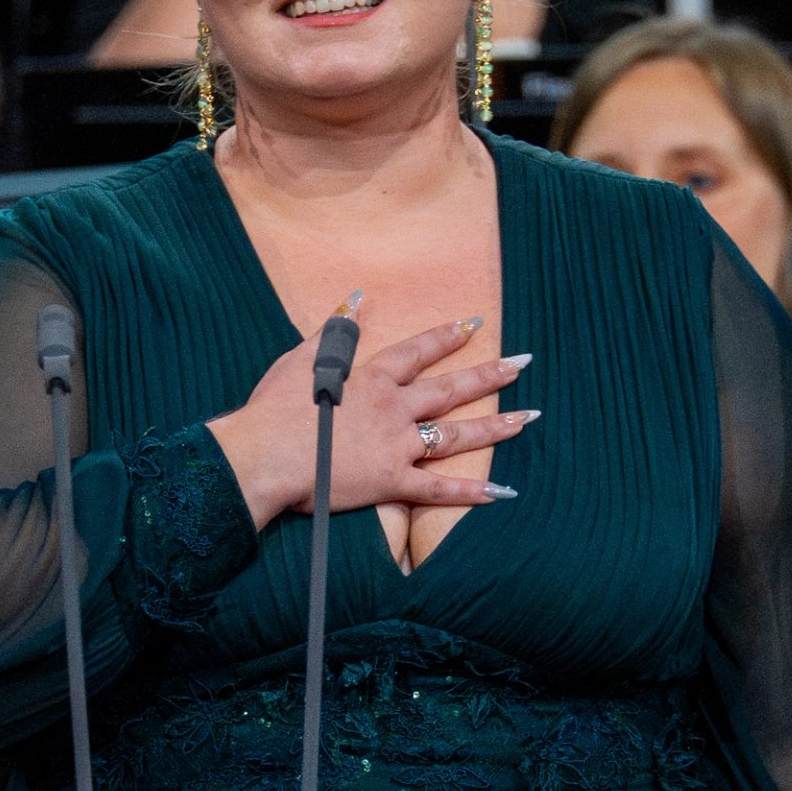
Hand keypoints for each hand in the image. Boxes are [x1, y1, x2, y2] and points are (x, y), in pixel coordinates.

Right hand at [208, 317, 537, 530]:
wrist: (264, 454)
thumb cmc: (273, 408)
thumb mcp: (301, 358)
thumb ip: (334, 330)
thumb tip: (354, 298)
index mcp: (371, 377)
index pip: (418, 351)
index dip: (445, 337)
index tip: (473, 324)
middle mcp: (393, 407)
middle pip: (450, 389)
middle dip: (490, 375)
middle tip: (523, 364)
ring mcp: (396, 445)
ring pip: (455, 435)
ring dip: (495, 426)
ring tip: (527, 418)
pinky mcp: (391, 482)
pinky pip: (438, 489)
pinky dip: (470, 492)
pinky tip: (501, 491)